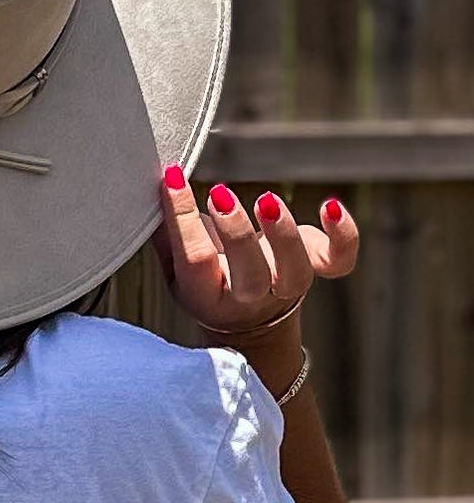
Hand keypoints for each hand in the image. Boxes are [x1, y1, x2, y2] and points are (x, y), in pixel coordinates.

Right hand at [151, 165, 358, 338]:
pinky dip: (343, 234)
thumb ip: (168, 234)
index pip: (196, 260)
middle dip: (236, 233)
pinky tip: (330, 206)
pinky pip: (341, 259)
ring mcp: (289, 284)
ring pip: (295, 269)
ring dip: (283, 234)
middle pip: (250, 275)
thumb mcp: (177, 268)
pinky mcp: (317, 268)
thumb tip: (160, 184)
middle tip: (218, 196)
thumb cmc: (208, 282)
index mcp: (208, 298)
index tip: (173, 178)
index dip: (182, 218)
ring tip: (266, 201)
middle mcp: (252, 298)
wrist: (251, 323)